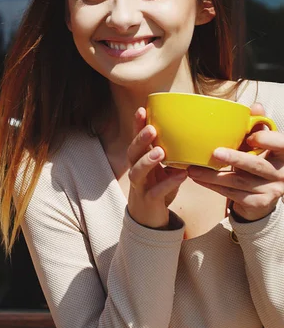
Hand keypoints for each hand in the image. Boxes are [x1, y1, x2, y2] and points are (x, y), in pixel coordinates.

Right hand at [127, 108, 186, 227]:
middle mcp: (136, 171)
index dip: (136, 125)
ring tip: (160, 151)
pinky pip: (157, 191)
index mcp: (139, 160)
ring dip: (147, 160)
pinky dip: (169, 183)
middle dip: (140, 140)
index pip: (136, 140)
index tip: (142, 109)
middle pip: (132, 153)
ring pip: (137, 171)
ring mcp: (140, 186)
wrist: (149, 218)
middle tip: (151, 128)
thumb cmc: (158, 188)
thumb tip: (195, 133)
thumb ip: (173, 154)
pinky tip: (181, 175)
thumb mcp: (164, 168)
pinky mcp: (149, 200)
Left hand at [188, 104, 283, 220]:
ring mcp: (271, 190)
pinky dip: (213, 187)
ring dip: (213, 176)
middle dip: (236, 159)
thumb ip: (257, 126)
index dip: (267, 140)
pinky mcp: (258, 203)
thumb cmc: (257, 160)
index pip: (281, 144)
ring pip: (239, 182)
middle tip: (215, 153)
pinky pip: (233, 195)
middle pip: (258, 165)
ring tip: (193, 169)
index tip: (250, 137)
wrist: (262, 193)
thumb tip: (255, 107)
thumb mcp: (260, 144)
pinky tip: (199, 180)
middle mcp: (282, 173)